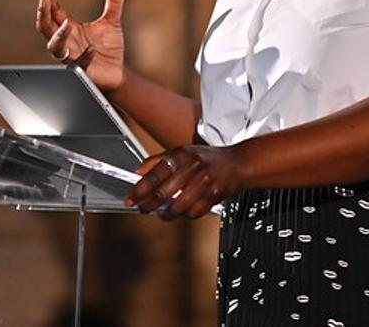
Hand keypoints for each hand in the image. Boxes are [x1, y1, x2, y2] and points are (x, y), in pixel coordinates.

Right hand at [36, 0, 126, 91]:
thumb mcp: (112, 21)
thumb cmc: (108, 48)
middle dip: (43, 13)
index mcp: (69, 28)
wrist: (117, 72)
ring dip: (58, 36)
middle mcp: (66, 41)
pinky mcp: (81, 71)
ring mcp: (71, 56)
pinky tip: (91, 49)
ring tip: (67, 24)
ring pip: (55, 47)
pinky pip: (78, 64)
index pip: (53, 11)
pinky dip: (83, 57)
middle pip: (46, 27)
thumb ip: (114, 1)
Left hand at [126, 144, 244, 219]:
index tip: (131, 197)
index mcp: (182, 155)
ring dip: (165, 213)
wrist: (237, 163)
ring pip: (178, 206)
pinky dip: (184, 215)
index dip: (140, 188)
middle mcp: (193, 168)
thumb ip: (158, 161)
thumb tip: (137, 172)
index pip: (155, 174)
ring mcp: (204, 183)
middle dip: (148, 204)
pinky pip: (193, 212)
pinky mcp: (214, 197)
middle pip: (164, 192)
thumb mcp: (181, 152)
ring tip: (160, 213)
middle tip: (142, 208)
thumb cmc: (206, 158)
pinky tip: (180, 212)